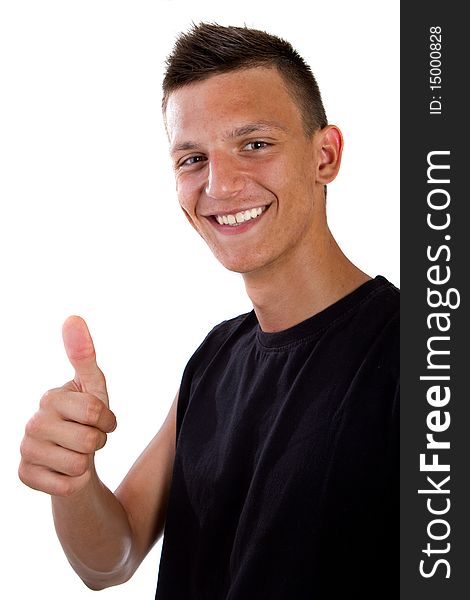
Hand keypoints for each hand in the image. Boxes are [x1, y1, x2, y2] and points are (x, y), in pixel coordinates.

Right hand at [19, 317, 116, 496]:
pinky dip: (75, 482)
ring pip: (79, 464)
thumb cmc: (86, 420)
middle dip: (99, 442)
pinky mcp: (24, 476)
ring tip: (77, 454)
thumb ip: (84, 354)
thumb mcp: (93, 388)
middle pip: (89, 439)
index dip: (108, 420)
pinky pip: (66, 485)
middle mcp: (32, 422)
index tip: (102, 420)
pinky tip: (65, 472)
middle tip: (89, 439)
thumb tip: (72, 317)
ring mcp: (25, 450)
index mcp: (50, 398)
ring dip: (87, 462)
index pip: (94, 410)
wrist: (73, 460)